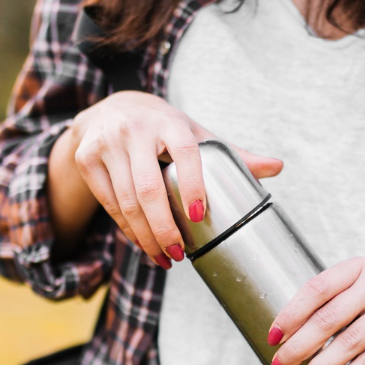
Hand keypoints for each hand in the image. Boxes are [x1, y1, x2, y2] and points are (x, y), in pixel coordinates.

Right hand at [63, 91, 281, 267]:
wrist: (109, 108)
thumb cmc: (161, 126)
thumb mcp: (194, 132)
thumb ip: (232, 153)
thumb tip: (277, 168)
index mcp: (170, 121)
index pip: (185, 153)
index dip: (193, 185)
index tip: (199, 215)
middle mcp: (134, 129)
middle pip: (148, 188)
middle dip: (164, 227)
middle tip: (180, 253)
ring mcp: (106, 144)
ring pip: (125, 201)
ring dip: (145, 235)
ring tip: (164, 257)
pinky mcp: (87, 159)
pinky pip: (108, 204)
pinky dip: (127, 229)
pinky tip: (142, 244)